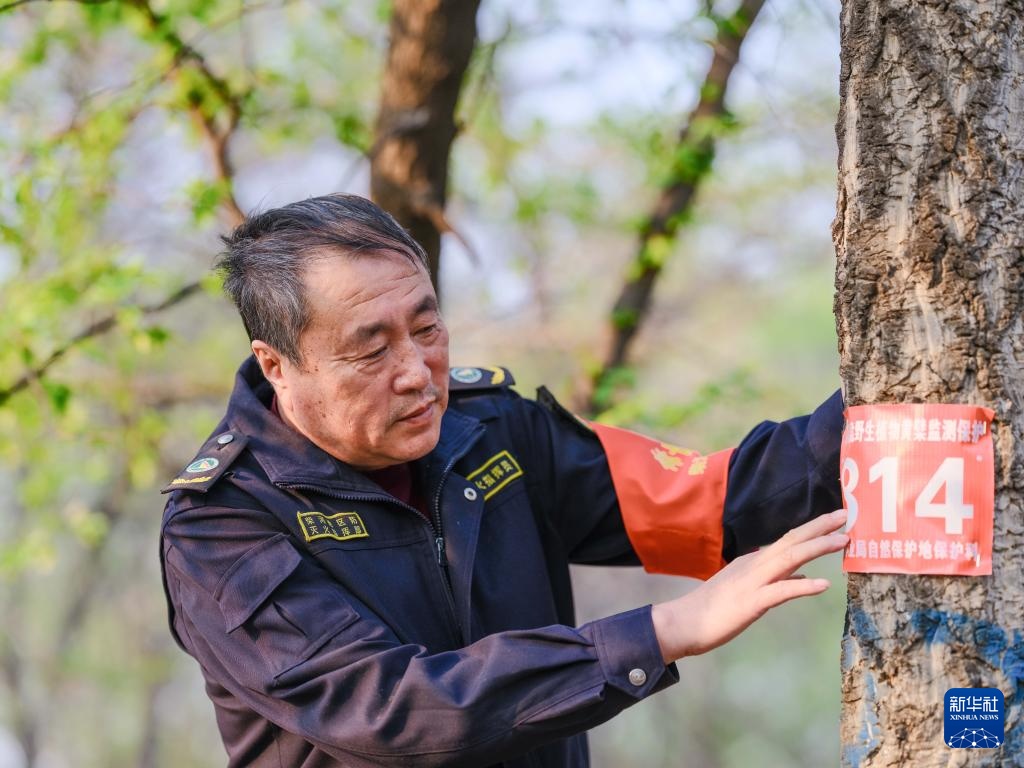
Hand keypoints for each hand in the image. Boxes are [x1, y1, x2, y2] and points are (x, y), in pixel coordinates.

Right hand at [651, 509, 847, 662]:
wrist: (683, 622)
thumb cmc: (714, 610)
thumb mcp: (748, 590)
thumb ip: (776, 582)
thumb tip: (803, 577)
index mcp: (754, 562)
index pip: (788, 540)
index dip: (813, 529)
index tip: (835, 520)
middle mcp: (755, 566)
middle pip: (792, 541)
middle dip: (820, 528)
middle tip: (845, 515)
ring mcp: (753, 582)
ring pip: (789, 558)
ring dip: (817, 547)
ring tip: (842, 540)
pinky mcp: (751, 603)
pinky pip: (781, 592)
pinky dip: (802, 587)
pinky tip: (823, 585)